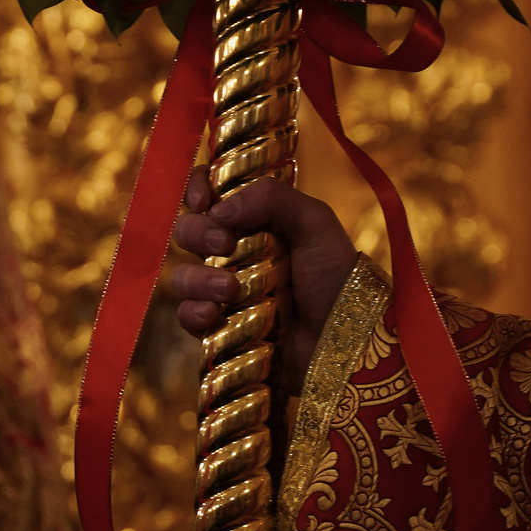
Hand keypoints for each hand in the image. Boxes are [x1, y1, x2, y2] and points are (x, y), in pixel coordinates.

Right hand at [166, 175, 360, 388]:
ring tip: (228, 289)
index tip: (204, 200)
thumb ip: (272, 198)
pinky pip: (188, 316)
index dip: (198, 190)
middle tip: (223, 244)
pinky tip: (214, 314)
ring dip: (198, 278)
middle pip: (189, 232)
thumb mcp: (316, 224)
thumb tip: (219, 208)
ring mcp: (226, 293)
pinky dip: (194, 312)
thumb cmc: (337, 278)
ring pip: (183, 276)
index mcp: (257, 221)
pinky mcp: (221, 328)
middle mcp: (236, 254)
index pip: (212, 195)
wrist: (348, 339)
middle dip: (197, 232)